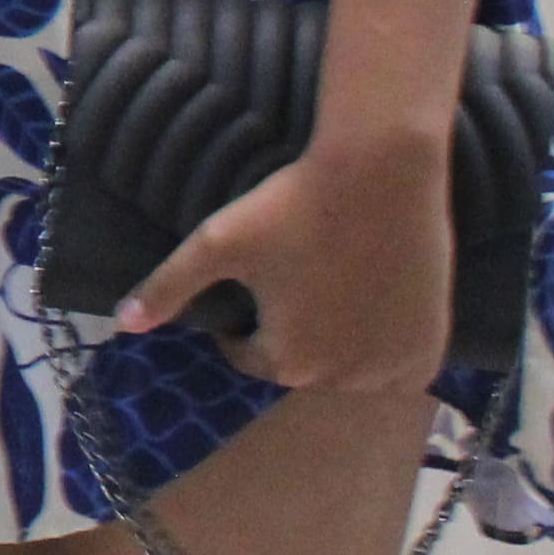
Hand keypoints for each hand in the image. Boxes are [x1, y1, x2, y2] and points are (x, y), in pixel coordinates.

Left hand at [129, 126, 455, 393]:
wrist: (380, 175)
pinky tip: (372, 307)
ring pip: (351, 370)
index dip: (246, 324)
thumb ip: (169, 286)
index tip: (258, 285)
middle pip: (304, 366)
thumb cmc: (291, 207)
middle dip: (294, 334)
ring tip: (334, 287)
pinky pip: (397, 367)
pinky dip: (384, 350)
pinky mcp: (431, 349)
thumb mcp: (217, 243)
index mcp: (289, 363)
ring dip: (339, 344)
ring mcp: (395, 368)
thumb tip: (123, 321)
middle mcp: (344, 379)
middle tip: (300, 280)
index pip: (253, 358)